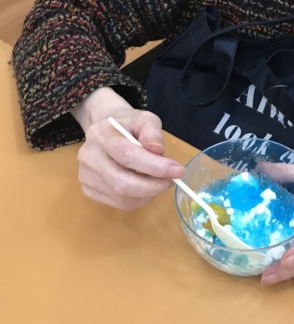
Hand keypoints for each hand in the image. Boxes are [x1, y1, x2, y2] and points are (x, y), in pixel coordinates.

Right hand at [72, 88, 184, 209]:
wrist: (106, 130)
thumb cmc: (128, 124)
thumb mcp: (144, 119)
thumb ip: (152, 131)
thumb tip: (157, 150)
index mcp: (101, 134)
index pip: (126, 155)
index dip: (154, 166)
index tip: (177, 170)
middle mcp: (88, 156)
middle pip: (121, 182)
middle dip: (152, 186)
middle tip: (171, 181)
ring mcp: (86, 176)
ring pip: (121, 197)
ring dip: (148, 194)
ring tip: (160, 182)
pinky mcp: (88, 190)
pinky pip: (118, 204)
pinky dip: (139, 199)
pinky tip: (146, 187)